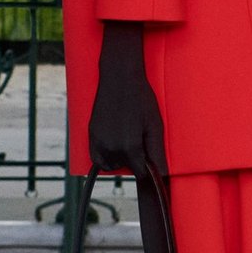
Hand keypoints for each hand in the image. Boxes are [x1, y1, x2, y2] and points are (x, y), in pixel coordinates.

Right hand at [87, 19, 168, 176]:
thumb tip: (161, 174)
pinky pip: (97, 159)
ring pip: (111, 165)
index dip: (148, 166)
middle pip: (126, 168)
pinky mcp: (91, 135)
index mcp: (129, 148)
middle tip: (140, 137)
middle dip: (135, 160)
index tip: (150, 154)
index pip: (140, 173)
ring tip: (128, 139)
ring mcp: (98, 142)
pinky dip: (105, 157)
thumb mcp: (154, 125)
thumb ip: (157, 152)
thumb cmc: (141, 99)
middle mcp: (110, 148)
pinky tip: (115, 144)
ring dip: (120, 159)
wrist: (119, 78)